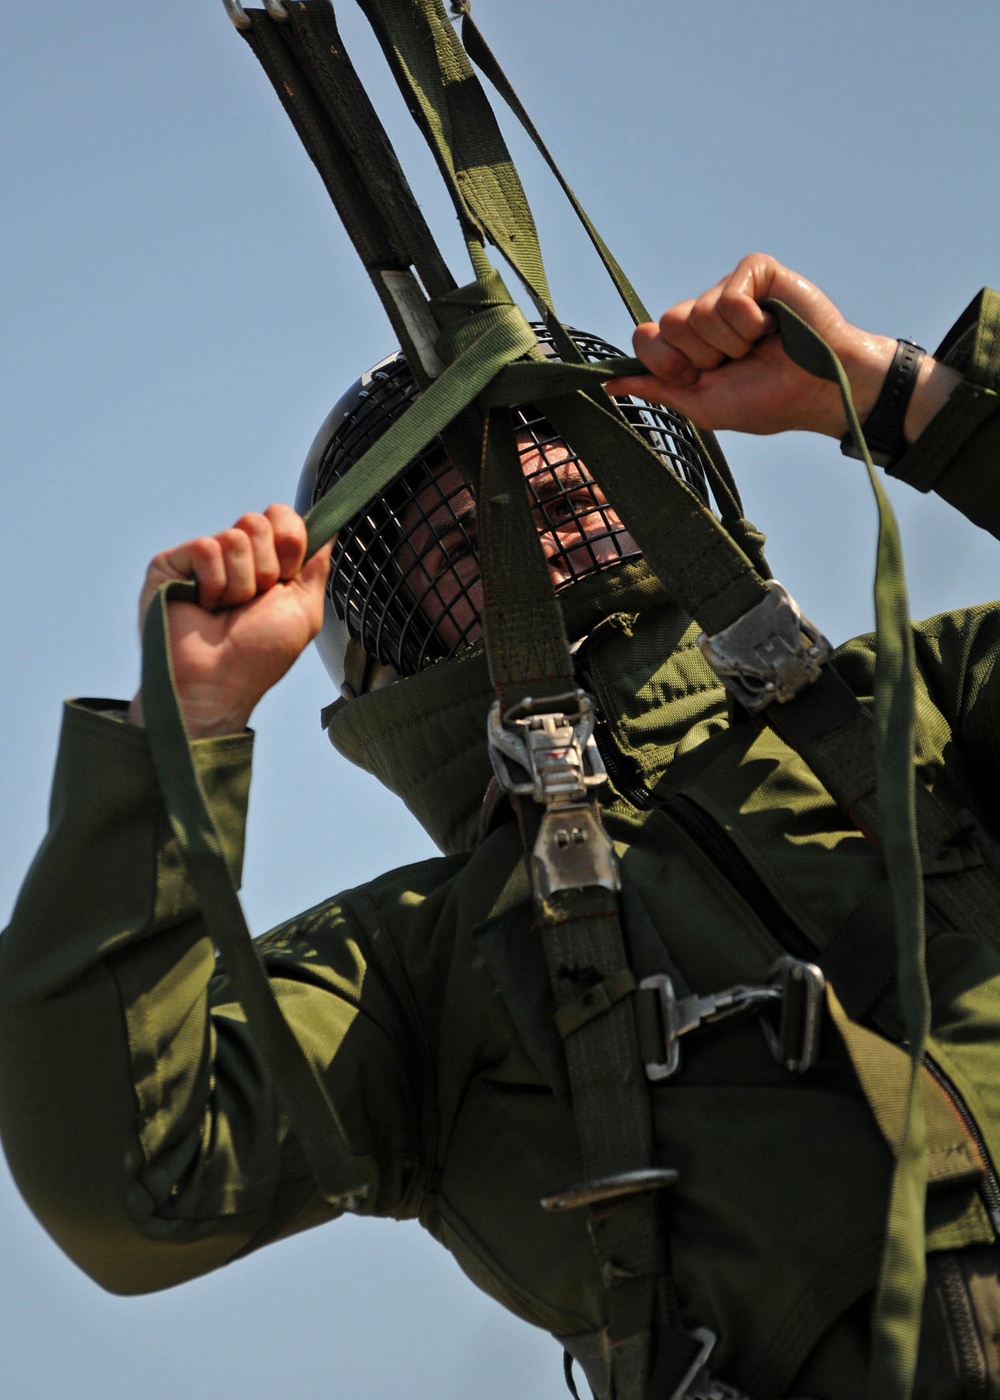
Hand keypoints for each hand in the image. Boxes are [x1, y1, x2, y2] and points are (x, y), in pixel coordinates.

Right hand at [127, 505, 332, 738]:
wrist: (220, 682)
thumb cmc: (259, 656)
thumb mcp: (305, 610)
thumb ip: (316, 566)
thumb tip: (331, 529)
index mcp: (265, 562)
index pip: (281, 516)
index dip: (290, 542)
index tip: (286, 577)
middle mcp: (233, 556)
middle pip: (259, 521)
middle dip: (266, 568)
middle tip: (252, 602)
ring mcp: (201, 559)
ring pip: (235, 536)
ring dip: (240, 584)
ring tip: (226, 610)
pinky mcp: (170, 562)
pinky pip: (206, 548)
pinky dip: (214, 584)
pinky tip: (204, 606)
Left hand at [606, 253, 900, 437]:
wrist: (818, 390)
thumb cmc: (767, 400)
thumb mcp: (703, 405)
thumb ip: (657, 389)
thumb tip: (608, 386)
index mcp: (688, 344)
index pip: (645, 338)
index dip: (669, 364)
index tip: (701, 376)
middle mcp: (704, 312)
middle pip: (667, 324)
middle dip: (702, 356)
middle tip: (736, 362)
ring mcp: (728, 288)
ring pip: (698, 312)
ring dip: (731, 343)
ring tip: (760, 346)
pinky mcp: (755, 271)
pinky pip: (729, 297)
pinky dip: (750, 323)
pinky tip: (772, 326)